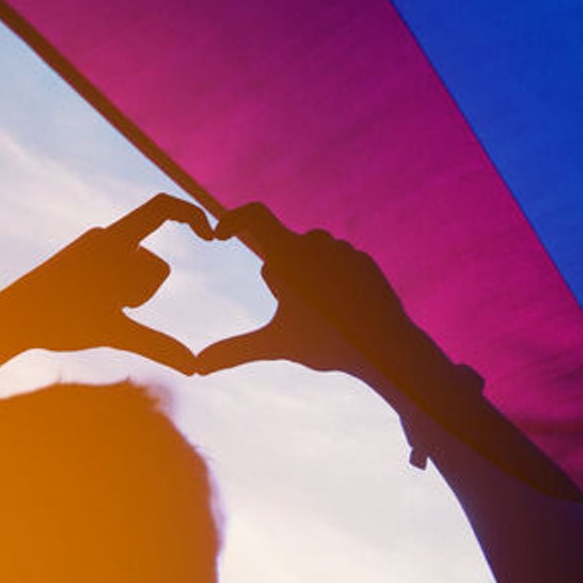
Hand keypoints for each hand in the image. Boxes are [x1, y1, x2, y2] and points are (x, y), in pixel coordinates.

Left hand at [0, 194, 208, 372]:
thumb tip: (195, 368)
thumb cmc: (58, 322)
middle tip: (112, 310)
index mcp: (114, 241)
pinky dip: (119, 292)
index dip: (192, 214)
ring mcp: (93, 249)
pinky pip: (120, 272)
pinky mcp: (83, 260)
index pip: (162, 208)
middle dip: (146, 292)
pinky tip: (96, 309)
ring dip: (130, 295)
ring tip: (98, 310)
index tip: (211, 238)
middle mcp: (105, 237)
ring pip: (138, 271)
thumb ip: (158, 346)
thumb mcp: (114, 334)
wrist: (9, 319)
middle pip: (155, 263)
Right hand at [193, 202, 414, 380]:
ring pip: (310, 255)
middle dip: (280, 276)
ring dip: (305, 275)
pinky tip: (341, 308)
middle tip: (293, 308)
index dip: (233, 219)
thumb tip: (197, 368)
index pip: (254, 215)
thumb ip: (234, 351)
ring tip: (319, 311)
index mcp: (290, 254)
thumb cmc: (327, 344)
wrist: (385, 346)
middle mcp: (317, 243)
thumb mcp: (276, 345)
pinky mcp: (364, 260)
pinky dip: (332, 281)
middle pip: (281, 248)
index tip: (221, 235)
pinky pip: (337, 264)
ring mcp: (344, 250)